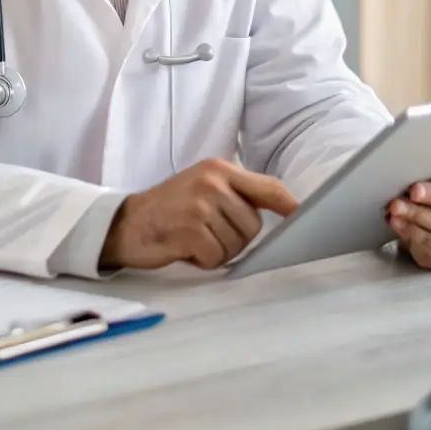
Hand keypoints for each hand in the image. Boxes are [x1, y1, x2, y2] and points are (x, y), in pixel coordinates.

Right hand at [101, 159, 297, 270]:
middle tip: (208, 233)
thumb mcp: (203, 187)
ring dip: (218, 251)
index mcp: (220, 169)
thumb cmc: (170, 208)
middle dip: (235, 238)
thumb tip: (281, 208)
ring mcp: (200, 205)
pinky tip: (185, 248)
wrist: (125, 223)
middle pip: (253, 226)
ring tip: (194, 239)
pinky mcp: (189, 230)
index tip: (305, 219)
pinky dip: (204, 261)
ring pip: (236, 244)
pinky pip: (216, 258)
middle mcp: (212, 182)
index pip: (268, 188)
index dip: (289, 206)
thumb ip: (236, 194)